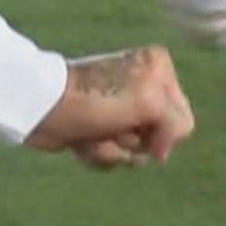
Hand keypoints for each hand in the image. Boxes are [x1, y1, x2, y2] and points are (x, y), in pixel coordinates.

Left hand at [24, 46, 195, 169]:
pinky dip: (97, 155)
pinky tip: (80, 142)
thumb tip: (160, 154)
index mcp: (157, 67)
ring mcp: (118, 108)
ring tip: (92, 133)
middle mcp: (140, 84)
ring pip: (135, 152)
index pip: (182, 118)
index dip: (164, 130)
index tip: (138, 120)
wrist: (42, 110)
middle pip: (159, 138)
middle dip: (134, 141)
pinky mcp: (97, 127)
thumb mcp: (150, 104)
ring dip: (113, 149)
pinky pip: (113, 157)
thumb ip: (177, 124)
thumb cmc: (95, 100)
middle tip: (112, 125)